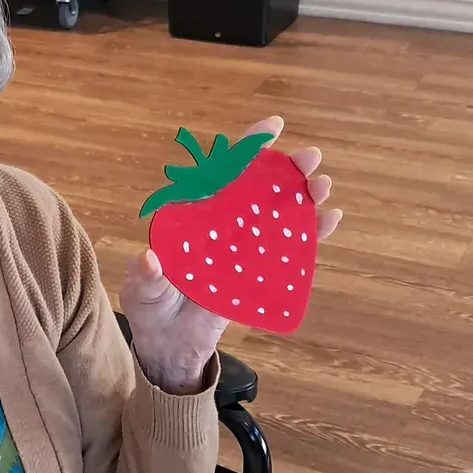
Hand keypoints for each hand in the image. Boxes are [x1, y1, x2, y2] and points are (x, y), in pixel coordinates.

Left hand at [121, 115, 342, 392]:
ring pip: (278, 216)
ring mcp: (243, 249)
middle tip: (311, 157)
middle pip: (258, 189)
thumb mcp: (142, 291)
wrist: (168, 344)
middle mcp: (222, 226)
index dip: (246, 149)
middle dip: (285, 169)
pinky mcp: (259, 274)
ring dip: (304, 198)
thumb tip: (149, 259)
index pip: (220, 174)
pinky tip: (331, 220)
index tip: (272, 127)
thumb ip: (146, 276)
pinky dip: (311, 236)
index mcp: (193, 217)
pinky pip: (289, 252)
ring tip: (324, 185)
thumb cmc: (151, 308)